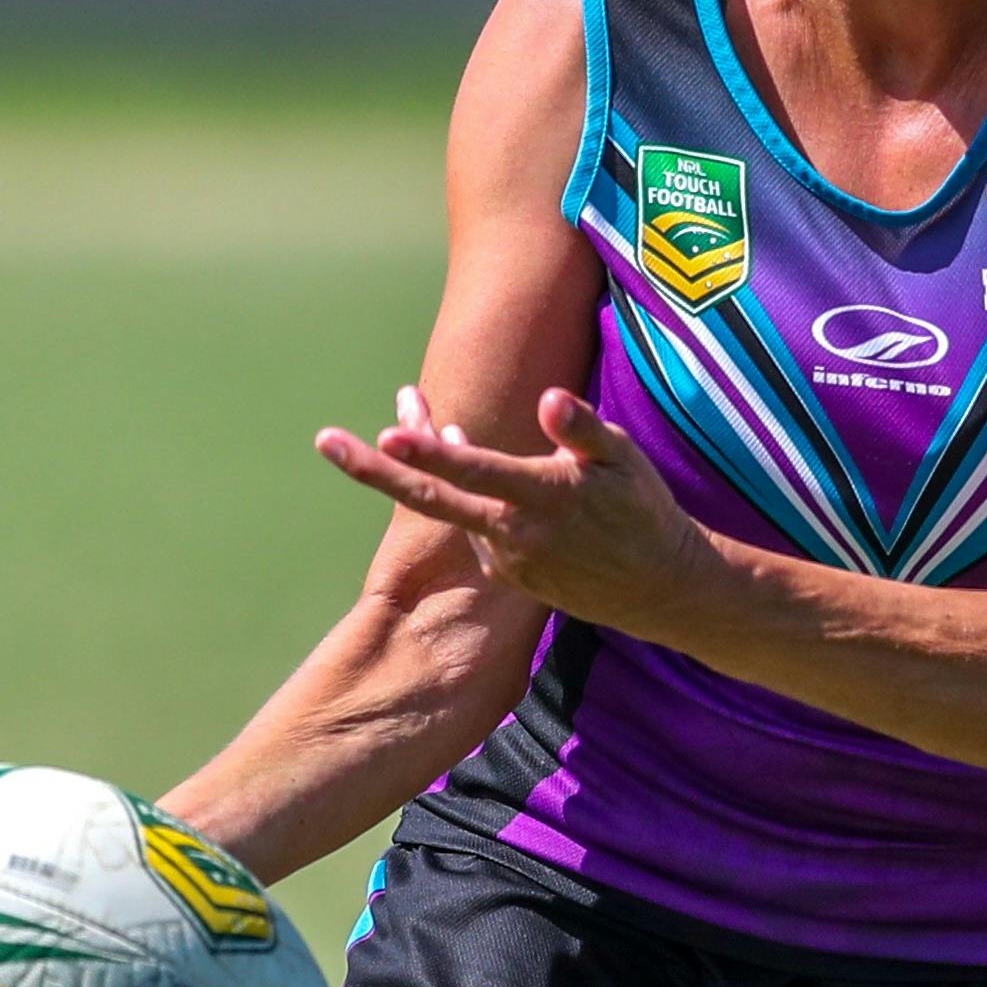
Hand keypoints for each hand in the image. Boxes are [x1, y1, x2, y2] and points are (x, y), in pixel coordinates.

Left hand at [318, 383, 726, 640]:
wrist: (660, 587)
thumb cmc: (644, 510)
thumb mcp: (624, 460)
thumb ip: (582, 429)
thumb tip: (548, 399)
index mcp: (541, 497)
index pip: (473, 471)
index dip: (430, 451)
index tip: (388, 433)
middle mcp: (513, 534)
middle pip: (430, 499)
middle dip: (373, 470)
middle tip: (325, 441)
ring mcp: (506, 561)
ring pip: (454, 506)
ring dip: (430, 464)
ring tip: (409, 411)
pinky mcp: (507, 575)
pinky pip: (477, 526)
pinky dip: (467, 496)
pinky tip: (476, 471)